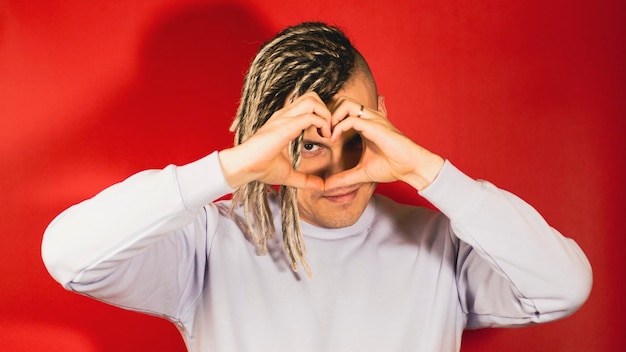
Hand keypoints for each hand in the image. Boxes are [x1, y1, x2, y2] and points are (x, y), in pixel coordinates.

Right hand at [219, 92, 331, 189]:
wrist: (244, 167)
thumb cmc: (261, 168)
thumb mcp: (289, 175)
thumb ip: (306, 180)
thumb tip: (322, 186)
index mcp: (285, 121)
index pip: (308, 105)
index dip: (321, 116)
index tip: (327, 135)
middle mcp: (285, 115)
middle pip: (312, 96)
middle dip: (326, 110)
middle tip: (329, 130)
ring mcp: (285, 118)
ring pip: (312, 99)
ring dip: (325, 114)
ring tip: (327, 132)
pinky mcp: (286, 125)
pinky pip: (311, 115)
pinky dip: (323, 123)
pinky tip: (324, 137)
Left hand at [325, 97, 444, 190]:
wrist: (411, 167)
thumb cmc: (392, 166)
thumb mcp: (361, 173)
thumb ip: (344, 178)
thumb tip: (328, 186)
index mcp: (365, 124)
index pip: (342, 109)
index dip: (329, 120)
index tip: (322, 136)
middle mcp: (369, 118)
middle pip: (342, 100)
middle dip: (328, 113)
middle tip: (322, 132)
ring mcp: (372, 120)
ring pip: (345, 103)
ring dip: (332, 117)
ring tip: (328, 134)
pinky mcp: (375, 126)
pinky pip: (352, 119)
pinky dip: (339, 126)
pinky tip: (334, 139)